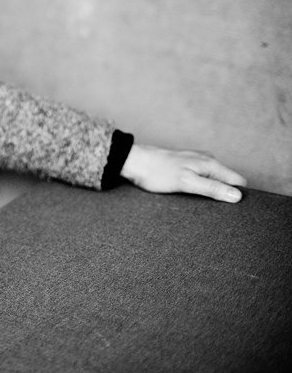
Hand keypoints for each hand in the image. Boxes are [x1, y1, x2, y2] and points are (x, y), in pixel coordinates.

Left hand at [121, 144, 246, 202]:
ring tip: (204, 206)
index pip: (238, 182)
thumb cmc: (158, 172)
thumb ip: (212, 188)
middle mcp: (207, 161)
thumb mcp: (186, 183)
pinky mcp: (186, 167)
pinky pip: (201, 179)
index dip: (239, 196)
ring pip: (214, 180)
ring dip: (212, 193)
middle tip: (217, 211)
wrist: (134, 161)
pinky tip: (192, 197)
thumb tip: (237, 196)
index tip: (235, 211)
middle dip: (225, 196)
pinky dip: (201, 189)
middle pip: (227, 181)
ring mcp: (196, 163)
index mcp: (211, 164)